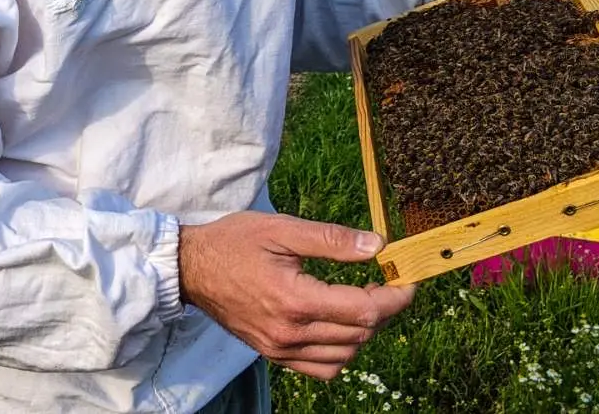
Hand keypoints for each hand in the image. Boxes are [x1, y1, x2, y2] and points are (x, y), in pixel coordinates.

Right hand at [177, 212, 414, 380]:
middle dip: (384, 310)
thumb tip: (377, 246)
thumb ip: (332, 239)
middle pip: (360, 334)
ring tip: (364, 302)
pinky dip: (341, 352)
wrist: (190, 268)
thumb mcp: (282, 229)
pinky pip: (322, 369)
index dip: (396, 298)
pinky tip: (339, 327)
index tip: (408, 281)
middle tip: (388, 283)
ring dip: (365, 331)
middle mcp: (290, 332)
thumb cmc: (233, 242)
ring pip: (346, 355)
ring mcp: (280, 348)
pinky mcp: (273, 354)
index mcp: (295, 300)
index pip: (365, 310)